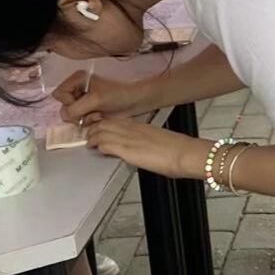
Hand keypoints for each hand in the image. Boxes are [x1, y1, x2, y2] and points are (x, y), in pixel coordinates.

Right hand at [54, 72, 149, 122]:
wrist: (134, 101)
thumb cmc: (117, 95)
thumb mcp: (95, 100)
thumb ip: (76, 108)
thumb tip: (66, 116)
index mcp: (77, 79)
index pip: (59, 94)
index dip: (67, 102)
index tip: (81, 106)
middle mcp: (77, 89)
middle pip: (64, 106)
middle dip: (77, 112)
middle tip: (90, 112)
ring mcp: (83, 101)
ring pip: (72, 115)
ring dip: (84, 118)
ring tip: (98, 114)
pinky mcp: (89, 110)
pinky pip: (81, 120)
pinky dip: (89, 121)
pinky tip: (100, 117)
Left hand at [84, 119, 200, 178]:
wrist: (185, 153)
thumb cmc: (177, 149)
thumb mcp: (156, 140)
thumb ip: (143, 142)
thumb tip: (139, 149)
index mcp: (139, 126)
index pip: (114, 121)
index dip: (102, 125)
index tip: (98, 130)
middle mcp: (131, 128)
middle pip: (104, 123)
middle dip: (94, 130)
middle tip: (90, 137)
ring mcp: (128, 137)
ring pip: (101, 131)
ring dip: (93, 137)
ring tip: (90, 143)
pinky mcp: (126, 149)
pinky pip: (105, 144)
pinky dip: (98, 146)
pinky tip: (98, 150)